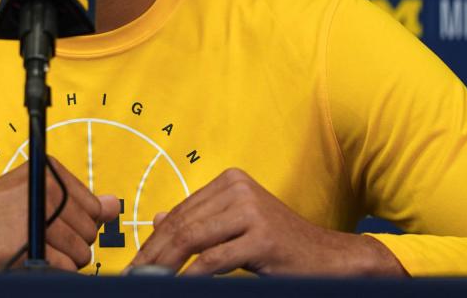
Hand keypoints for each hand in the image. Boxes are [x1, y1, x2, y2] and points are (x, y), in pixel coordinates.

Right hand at [0, 157, 119, 271]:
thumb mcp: (31, 194)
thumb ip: (75, 200)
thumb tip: (113, 206)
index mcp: (49, 170)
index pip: (94, 206)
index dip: (79, 223)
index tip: (54, 223)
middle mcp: (46, 187)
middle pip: (90, 230)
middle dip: (73, 243)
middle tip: (41, 239)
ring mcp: (38, 215)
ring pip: (82, 251)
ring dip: (63, 260)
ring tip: (34, 248)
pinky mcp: (30, 243)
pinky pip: (65, 267)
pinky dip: (53, 271)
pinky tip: (30, 259)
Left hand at [128, 168, 405, 276]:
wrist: (331, 259)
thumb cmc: (280, 245)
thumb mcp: (236, 226)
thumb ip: (201, 221)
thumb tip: (157, 220)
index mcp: (230, 181)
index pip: (182, 211)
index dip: (155, 238)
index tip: (137, 261)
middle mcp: (238, 188)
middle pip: (183, 224)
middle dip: (155, 252)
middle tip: (135, 275)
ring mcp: (251, 210)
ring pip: (193, 239)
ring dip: (166, 264)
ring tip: (149, 281)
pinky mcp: (262, 237)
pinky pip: (215, 260)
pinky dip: (193, 276)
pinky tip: (179, 286)